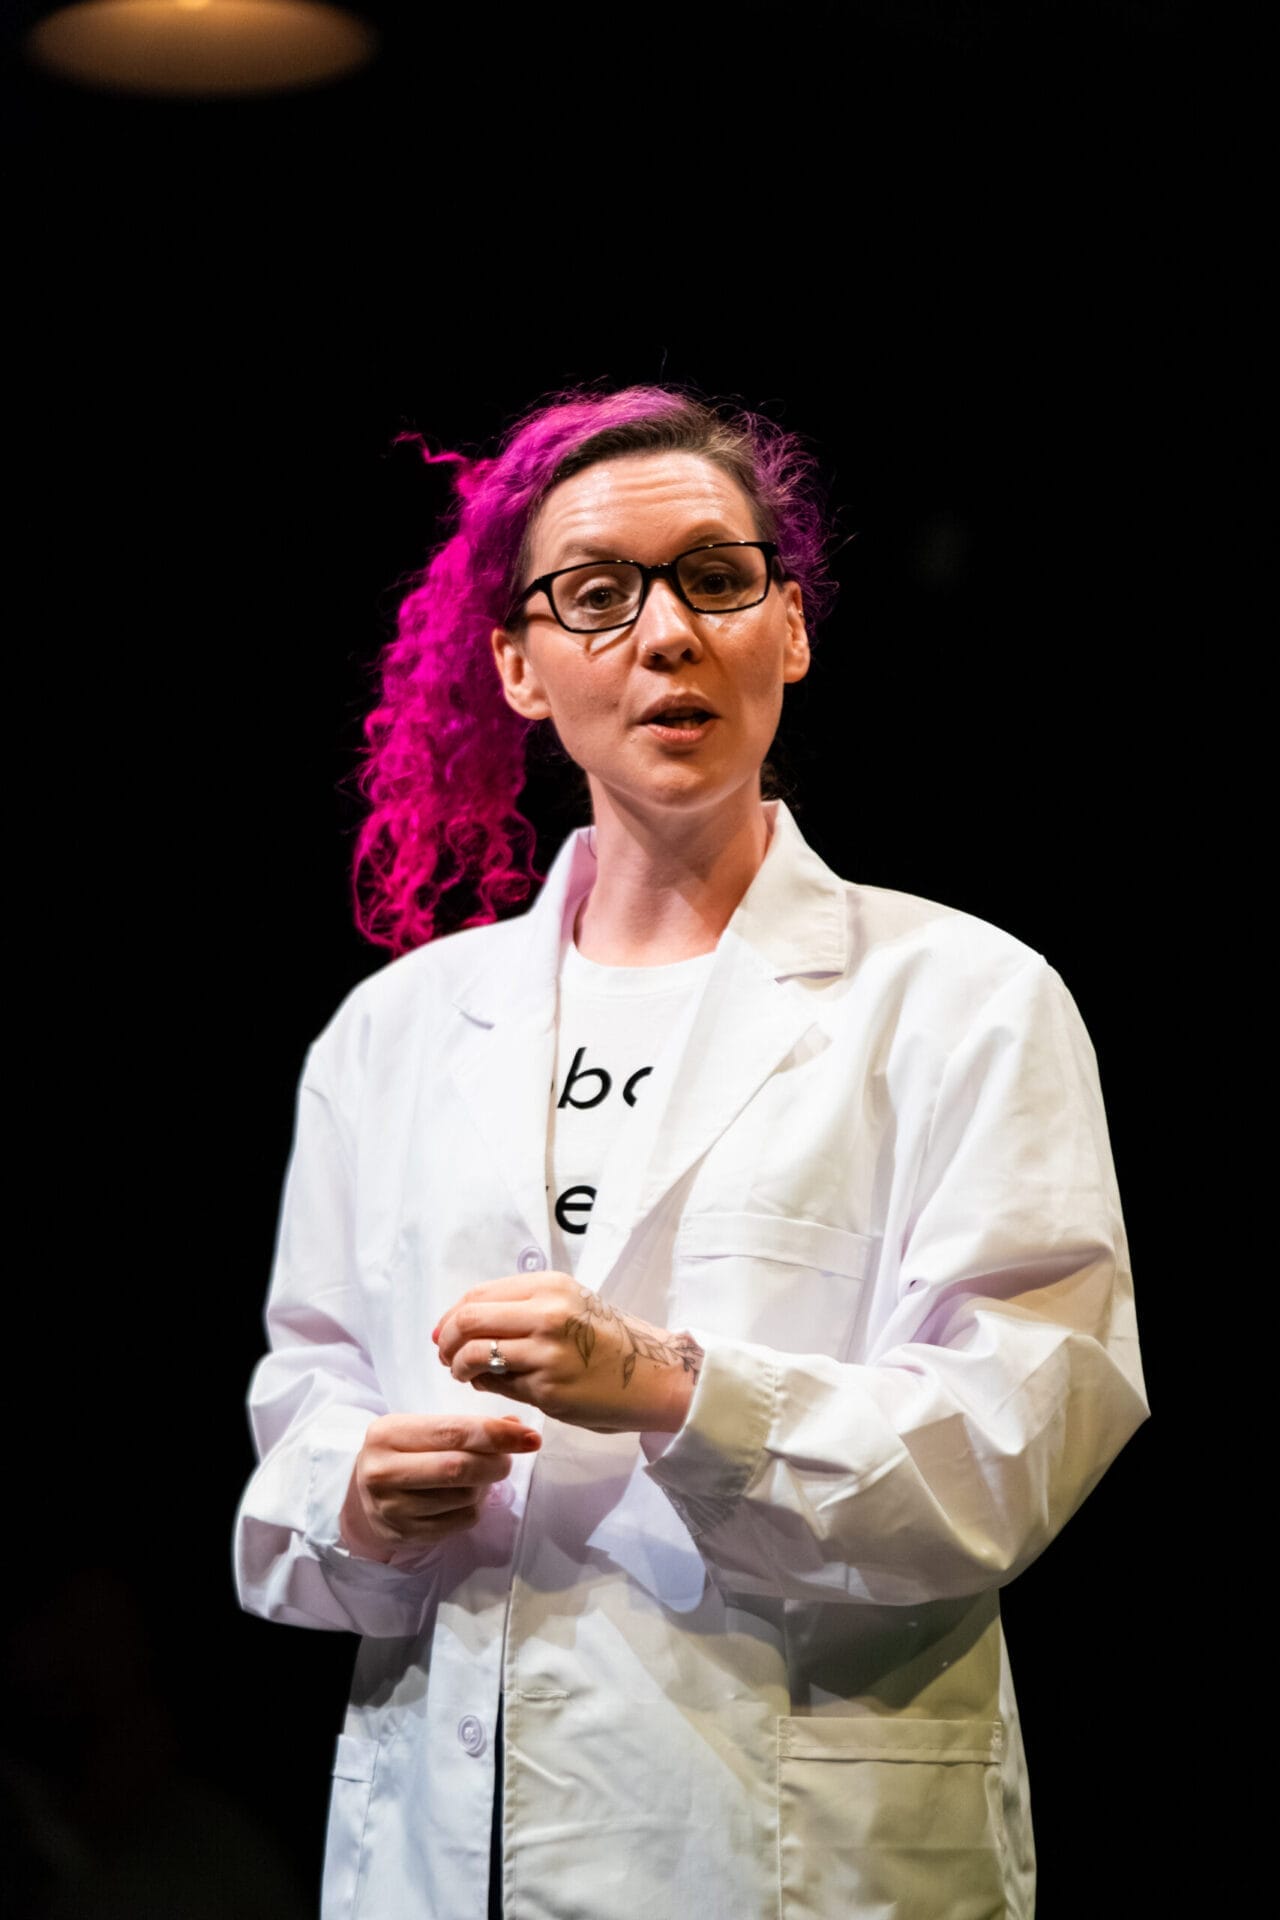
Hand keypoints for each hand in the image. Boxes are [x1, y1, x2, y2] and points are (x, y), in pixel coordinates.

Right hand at [339, 1412, 540, 1563]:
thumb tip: (517, 1428)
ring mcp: (391, 1508)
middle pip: (459, 1468)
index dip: (497, 1434)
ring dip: (485, 1486)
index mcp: (387, 1434)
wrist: (362, 1496)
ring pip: (463, 1497)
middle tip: (510, 1460)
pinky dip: (475, 1507)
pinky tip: (468, 1496)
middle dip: (496, 1463)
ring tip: (482, 1476)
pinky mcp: (404, 1534)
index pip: (453, 1432)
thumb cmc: (401, 1453)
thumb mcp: (423, 1430)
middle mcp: (383, 1471)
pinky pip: (459, 1522)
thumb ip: (468, 1426)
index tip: (530, 1437)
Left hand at [433, 1273, 702, 1433]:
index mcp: (550, 1286)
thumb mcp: (569, 1305)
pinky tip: (490, 1387)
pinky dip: (484, 1387)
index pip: (478, 1295)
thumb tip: (460, 1325)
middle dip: (448, 1341)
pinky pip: (498, 1385)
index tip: (444, 1332)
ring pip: (476, 1354)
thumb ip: (521, 1307)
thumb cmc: (608, 1339)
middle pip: (469, 1321)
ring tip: (465, 1375)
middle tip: (446, 1356)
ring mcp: (546, 1353)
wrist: (653, 1375)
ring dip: (459, 1367)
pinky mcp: (548, 1389)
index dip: (452, 1316)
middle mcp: (547, 1314)